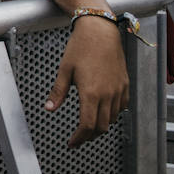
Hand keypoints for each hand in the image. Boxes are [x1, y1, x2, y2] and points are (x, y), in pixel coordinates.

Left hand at [47, 15, 128, 147]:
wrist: (100, 31)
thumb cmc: (81, 47)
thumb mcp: (64, 70)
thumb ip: (58, 92)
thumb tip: (49, 108)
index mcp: (91, 93)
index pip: (87, 126)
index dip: (79, 138)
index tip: (72, 142)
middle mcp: (107, 95)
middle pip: (102, 127)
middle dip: (89, 136)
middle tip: (79, 137)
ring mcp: (118, 90)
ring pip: (113, 119)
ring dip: (101, 126)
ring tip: (89, 125)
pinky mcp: (125, 84)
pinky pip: (122, 107)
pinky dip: (113, 114)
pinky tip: (105, 111)